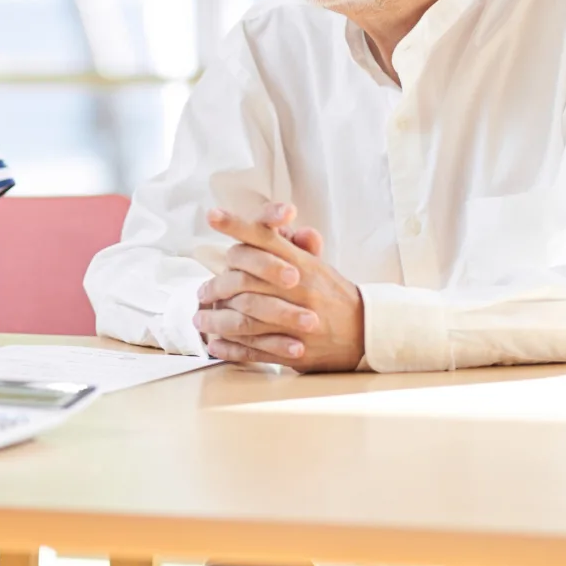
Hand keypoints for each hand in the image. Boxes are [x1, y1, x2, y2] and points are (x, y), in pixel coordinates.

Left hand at [193, 203, 364, 372]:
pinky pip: (254, 348)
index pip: (266, 238)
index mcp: (303, 264)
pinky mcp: (294, 350)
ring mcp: (296, 322)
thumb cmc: (334, 295)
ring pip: (244, 318)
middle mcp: (299, 289)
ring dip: (216, 319)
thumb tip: (285, 222)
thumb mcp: (319, 265)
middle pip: (245, 279)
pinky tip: (215, 344)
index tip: (212, 215)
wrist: (366, 332)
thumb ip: (297, 245)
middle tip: (200, 291)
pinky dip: (230, 347)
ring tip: (200, 319)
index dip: (238, 225)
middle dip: (217, 285)